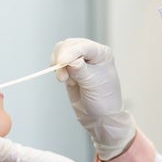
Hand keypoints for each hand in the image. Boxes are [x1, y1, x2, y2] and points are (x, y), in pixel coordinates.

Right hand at [51, 38, 135, 159]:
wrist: (99, 117)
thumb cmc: (104, 101)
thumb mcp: (94, 85)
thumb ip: (82, 71)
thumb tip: (71, 61)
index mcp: (102, 54)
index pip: (84, 46)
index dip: (71, 52)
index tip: (62, 62)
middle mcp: (91, 54)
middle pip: (69, 45)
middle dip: (62, 58)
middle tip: (62, 77)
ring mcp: (80, 60)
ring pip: (61, 51)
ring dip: (58, 64)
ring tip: (65, 80)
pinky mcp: (70, 68)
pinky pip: (58, 61)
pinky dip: (57, 69)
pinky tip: (65, 79)